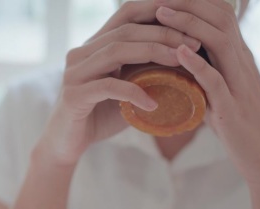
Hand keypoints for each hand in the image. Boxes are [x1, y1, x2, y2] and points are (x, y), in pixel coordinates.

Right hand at [36, 0, 201, 166]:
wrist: (66, 144)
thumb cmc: (100, 116)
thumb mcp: (127, 88)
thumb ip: (146, 72)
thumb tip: (187, 62)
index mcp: (94, 45)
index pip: (126, 14)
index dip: (157, 10)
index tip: (190, 20)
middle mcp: (81, 52)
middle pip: (126, 30)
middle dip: (163, 33)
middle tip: (194, 45)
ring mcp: (74, 73)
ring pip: (116, 51)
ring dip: (153, 53)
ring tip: (180, 63)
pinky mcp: (73, 96)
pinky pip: (108, 86)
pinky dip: (134, 92)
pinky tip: (153, 104)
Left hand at [153, 0, 259, 185]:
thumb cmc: (238, 125)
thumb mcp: (220, 91)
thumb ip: (203, 74)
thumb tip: (175, 62)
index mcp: (238, 57)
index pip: (219, 15)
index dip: (192, 2)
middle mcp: (242, 62)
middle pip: (220, 17)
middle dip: (188, 3)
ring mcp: (239, 83)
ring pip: (220, 40)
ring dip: (189, 24)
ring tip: (161, 14)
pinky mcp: (233, 107)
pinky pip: (217, 79)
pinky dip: (197, 64)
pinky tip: (178, 53)